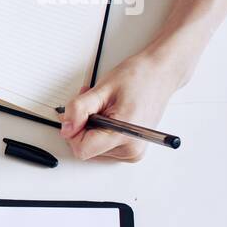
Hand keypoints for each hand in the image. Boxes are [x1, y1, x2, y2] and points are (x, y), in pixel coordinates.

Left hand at [59, 51, 185, 160]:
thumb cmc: (138, 78)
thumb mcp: (101, 90)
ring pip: (92, 147)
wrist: (161, 74)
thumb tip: (66, 128)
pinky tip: (108, 115)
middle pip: (86, 148)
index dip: (74, 131)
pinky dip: (99, 130)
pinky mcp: (132, 149)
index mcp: (124, 136)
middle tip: (92, 105)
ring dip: (90, 126)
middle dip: (82, 126)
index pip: (82, 149)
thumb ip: (79, 110)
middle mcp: (130, 150)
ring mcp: (132, 151)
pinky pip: (103, 145)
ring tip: (103, 107)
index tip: (77, 115)